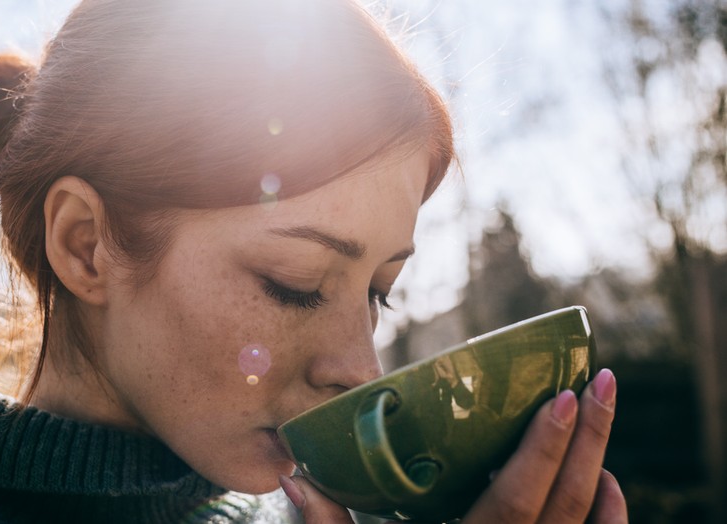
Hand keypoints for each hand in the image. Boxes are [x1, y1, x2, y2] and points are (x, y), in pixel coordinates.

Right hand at [279, 369, 626, 522]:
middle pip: (566, 503)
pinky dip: (608, 517)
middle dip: (589, 440)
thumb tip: (290, 473)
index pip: (517, 500)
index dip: (543, 449)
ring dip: (599, 470)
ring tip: (600, 417)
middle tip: (602, 382)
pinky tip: (607, 484)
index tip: (563, 397)